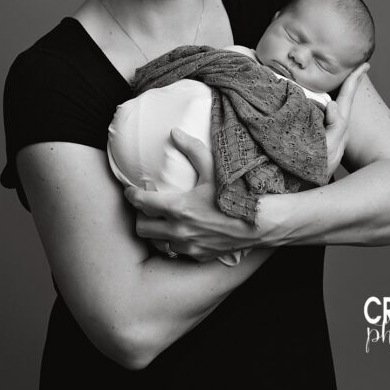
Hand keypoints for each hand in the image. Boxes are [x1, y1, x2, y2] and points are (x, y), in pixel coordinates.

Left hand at [123, 128, 258, 261]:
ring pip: (157, 242)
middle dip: (140, 216)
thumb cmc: (236, 194)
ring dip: (157, 231)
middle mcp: (178, 230)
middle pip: (141, 228)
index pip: (141, 203)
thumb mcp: (214, 169)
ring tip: (164, 220)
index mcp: (178, 207)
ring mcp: (188, 246)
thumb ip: (192, 149)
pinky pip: (177, 252)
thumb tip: (174, 133)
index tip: (131, 191)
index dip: (131, 195)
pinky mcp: (197, 256)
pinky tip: (183, 232)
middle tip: (148, 206)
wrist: (259, 223)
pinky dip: (175, 242)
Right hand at [324, 62, 369, 176]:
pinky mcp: (316, 142)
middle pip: (342, 102)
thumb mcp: (329, 149)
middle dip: (348, 85)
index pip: (346, 100)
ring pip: (331, 110)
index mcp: (338, 129)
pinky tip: (315, 105)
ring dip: (334, 96)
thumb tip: (333, 104)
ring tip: (339, 82)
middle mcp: (334, 131)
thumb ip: (335, 127)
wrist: (294, 189)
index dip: (354, 81)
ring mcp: (326, 137)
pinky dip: (319, 108)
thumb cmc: (313, 171)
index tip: (365, 65)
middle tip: (356, 68)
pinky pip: (319, 118)